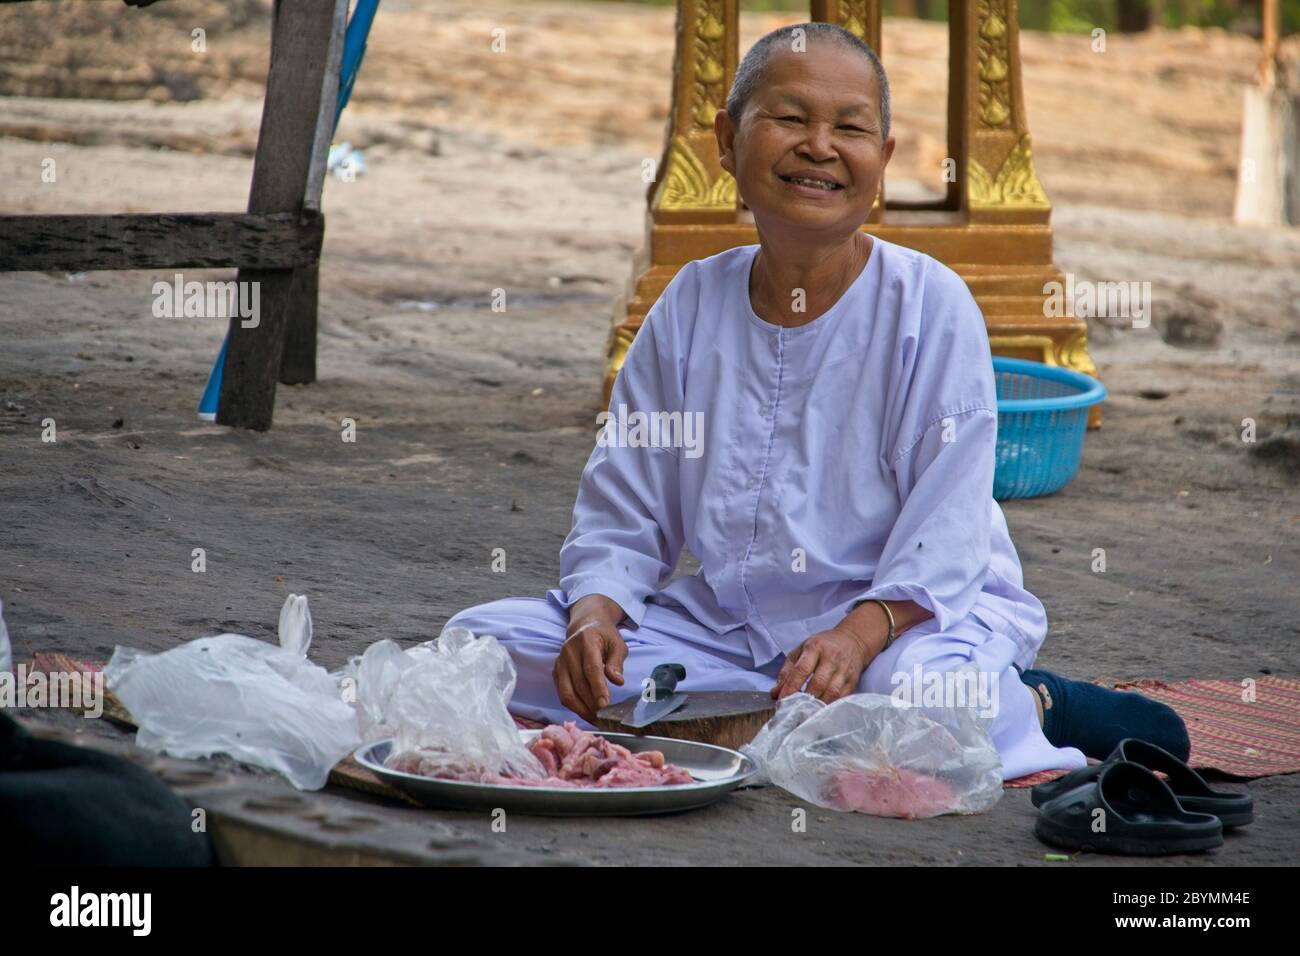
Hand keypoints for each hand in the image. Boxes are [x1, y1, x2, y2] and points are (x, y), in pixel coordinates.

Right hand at [553, 595, 628, 721]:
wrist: (586, 625)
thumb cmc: (605, 636)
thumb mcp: (617, 643)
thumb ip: (616, 662)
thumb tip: (618, 681)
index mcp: (586, 641)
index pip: (591, 668)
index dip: (597, 688)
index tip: (605, 704)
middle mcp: (569, 651)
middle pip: (578, 683)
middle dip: (591, 703)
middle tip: (604, 717)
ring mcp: (559, 662)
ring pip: (566, 692)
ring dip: (581, 709)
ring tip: (595, 719)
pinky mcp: (555, 671)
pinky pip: (562, 693)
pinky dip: (574, 706)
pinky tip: (586, 712)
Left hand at [770, 624, 881, 703]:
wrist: (853, 641)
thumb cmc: (822, 646)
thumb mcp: (800, 651)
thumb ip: (787, 671)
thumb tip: (775, 693)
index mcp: (815, 647)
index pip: (802, 669)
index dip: (791, 687)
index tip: (781, 700)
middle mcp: (832, 658)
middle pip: (818, 683)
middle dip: (804, 699)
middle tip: (793, 710)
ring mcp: (845, 670)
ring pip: (832, 693)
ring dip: (817, 706)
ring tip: (805, 713)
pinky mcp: (853, 681)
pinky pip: (841, 698)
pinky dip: (829, 707)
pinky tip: (819, 711)